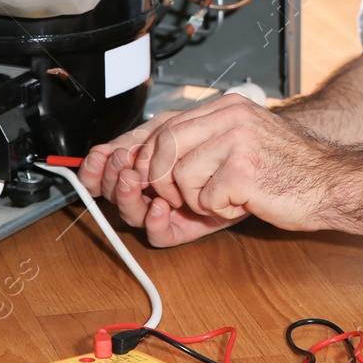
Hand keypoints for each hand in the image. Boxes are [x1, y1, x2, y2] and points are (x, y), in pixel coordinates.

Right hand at [77, 122, 242, 246]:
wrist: (267, 163)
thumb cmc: (227, 142)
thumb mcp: (180, 128)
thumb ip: (145, 137)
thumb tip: (103, 150)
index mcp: (145, 165)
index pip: (108, 171)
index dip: (95, 169)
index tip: (97, 157)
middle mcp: (151, 190)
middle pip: (115, 194)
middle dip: (110, 179)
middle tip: (120, 166)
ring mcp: (166, 210)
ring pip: (132, 214)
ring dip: (127, 198)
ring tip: (132, 181)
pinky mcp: (185, 229)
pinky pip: (159, 234)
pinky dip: (154, 222)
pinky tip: (159, 208)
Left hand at [83, 95, 335, 243]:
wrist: (332, 184)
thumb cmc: (282, 176)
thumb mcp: (230, 157)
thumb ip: (187, 157)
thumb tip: (129, 167)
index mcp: (222, 107)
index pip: (158, 124)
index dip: (126, 150)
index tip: (104, 168)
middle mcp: (226, 114)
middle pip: (157, 150)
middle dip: (160, 184)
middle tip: (187, 198)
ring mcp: (235, 137)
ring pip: (174, 176)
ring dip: (194, 200)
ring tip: (225, 195)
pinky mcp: (243, 166)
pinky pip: (202, 198)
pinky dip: (218, 210)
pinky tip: (242, 201)